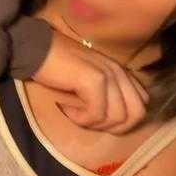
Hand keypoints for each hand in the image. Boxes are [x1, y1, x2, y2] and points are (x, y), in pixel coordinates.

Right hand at [32, 30, 149, 134]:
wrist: (34, 49)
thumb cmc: (56, 65)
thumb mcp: (86, 79)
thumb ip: (103, 92)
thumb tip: (107, 118)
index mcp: (121, 72)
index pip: (141, 105)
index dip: (122, 121)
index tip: (96, 118)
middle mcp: (119, 73)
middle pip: (136, 114)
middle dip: (113, 127)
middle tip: (87, 122)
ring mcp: (109, 75)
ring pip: (117, 117)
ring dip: (94, 123)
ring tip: (74, 114)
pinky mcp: (94, 81)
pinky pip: (97, 114)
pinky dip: (81, 119)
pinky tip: (65, 108)